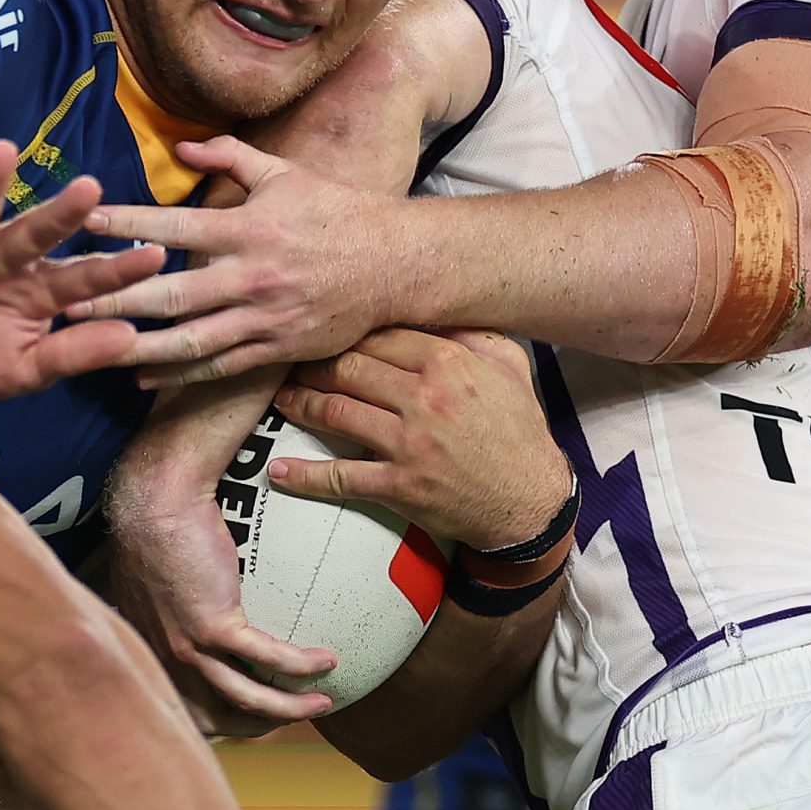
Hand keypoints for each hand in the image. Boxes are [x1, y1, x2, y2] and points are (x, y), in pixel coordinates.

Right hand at [0, 139, 165, 399]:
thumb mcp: (25, 369)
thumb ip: (73, 354)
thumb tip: (130, 337)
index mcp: (36, 291)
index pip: (83, 278)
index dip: (117, 269)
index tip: (156, 255)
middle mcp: (3, 261)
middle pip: (36, 233)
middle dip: (61, 213)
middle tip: (90, 188)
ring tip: (2, 151)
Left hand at [73, 137, 407, 385]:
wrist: (396, 264)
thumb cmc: (336, 211)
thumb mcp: (285, 173)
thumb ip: (229, 157)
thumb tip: (179, 147)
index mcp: (249, 227)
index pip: (175, 225)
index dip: (127, 223)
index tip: (83, 221)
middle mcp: (251, 276)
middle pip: (172, 292)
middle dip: (115, 298)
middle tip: (64, 300)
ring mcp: (263, 318)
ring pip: (189, 340)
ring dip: (136, 346)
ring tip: (89, 348)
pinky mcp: (276, 348)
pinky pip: (219, 365)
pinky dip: (178, 373)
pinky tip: (140, 375)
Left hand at [104, 482, 333, 736]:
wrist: (155, 500)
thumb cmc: (154, 526)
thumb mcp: (155, 578)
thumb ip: (173, 604)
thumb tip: (204, 601)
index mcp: (153, 650)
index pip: (182, 707)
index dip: (216, 722)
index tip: (247, 717)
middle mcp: (166, 657)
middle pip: (215, 719)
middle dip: (256, 729)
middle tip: (292, 717)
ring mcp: (188, 646)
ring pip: (246, 701)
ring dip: (290, 710)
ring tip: (323, 705)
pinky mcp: (212, 625)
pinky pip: (268, 657)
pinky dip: (301, 665)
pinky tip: (326, 660)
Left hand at [269, 328, 572, 551]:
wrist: (531, 502)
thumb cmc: (520, 431)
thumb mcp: (509, 366)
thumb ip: (470, 333)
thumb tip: (433, 307)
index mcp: (448, 364)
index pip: (378, 335)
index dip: (345, 332)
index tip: (324, 330)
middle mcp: (424, 399)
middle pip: (348, 368)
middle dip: (313, 363)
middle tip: (291, 361)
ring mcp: (408, 445)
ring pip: (336, 412)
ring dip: (300, 404)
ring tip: (281, 398)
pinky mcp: (399, 487)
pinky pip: (341, 477)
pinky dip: (305, 475)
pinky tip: (279, 469)